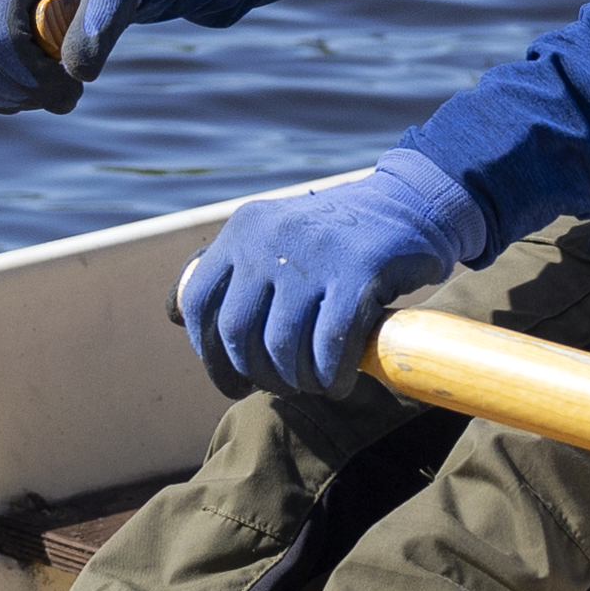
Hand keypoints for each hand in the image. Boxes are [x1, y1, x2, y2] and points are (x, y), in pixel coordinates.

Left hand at [178, 156, 490, 398]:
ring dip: (296, 381)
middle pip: (238, 333)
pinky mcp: (358, 272)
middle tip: (281, 388)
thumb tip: (178, 319)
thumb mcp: (277, 236)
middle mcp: (270, 239)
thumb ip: (236, 270)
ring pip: (282, 346)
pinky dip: (330, 377)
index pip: (200, 301)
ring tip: (312, 385)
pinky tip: (338, 383)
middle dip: (257, 375)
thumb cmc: (339, 237)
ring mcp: (313, 254)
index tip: (232, 378)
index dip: (209, 352)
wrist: (411, 202)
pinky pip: (330, 346)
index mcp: (244, 229)